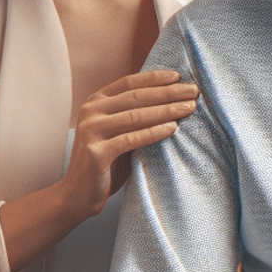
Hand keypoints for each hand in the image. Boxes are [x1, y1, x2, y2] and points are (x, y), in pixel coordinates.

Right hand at [63, 70, 198, 220]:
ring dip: (166, 110)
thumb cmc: (106, 162)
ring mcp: (90, 131)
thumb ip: (134, 116)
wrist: (78, 194)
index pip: (129, 83)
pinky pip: (130, 139)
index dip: (155, 78)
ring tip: (189, 108)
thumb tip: (172, 100)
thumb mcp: (118, 133)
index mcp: (94, 102)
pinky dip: (153, 133)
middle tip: (193, 91)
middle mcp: (90, 112)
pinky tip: (173, 128)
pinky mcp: (96, 153)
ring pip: (135, 116)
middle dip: (168, 92)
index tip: (179, 77)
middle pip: (135, 97)